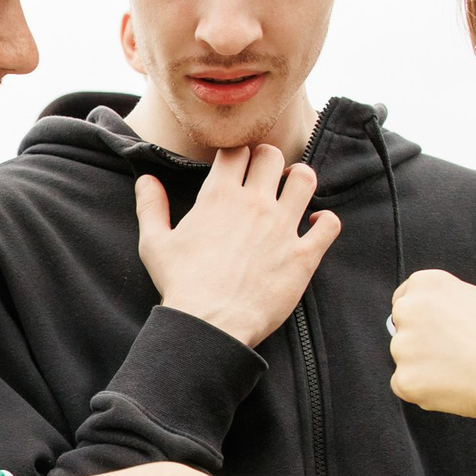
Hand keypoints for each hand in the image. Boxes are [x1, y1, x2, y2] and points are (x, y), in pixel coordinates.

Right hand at [135, 145, 339, 350]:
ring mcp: (283, 227)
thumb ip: (151, 207)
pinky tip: (315, 224)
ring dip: (300, 180)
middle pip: (272, 156)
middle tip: (264, 174)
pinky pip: (329, 224)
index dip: (236, 153)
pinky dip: (325, 221)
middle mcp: (255, 204)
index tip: (235, 165)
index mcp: (219, 196)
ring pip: (305, 179)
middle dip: (268, 160)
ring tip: (293, 190)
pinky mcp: (303, 254)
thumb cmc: (180, 285)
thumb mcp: (155, 244)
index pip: (236, 151)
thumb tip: (146, 180)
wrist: (210, 324)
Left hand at [388, 269, 475, 424]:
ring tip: (465, 371)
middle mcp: (408, 310)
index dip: (425, 318)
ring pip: (407, 360)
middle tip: (459, 354)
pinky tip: (458, 388)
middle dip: (423, 343)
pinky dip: (427, 392)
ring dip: (426, 368)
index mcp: (427, 284)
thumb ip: (455, 302)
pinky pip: (408, 387)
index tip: (441, 330)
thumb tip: (440, 313)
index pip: (406, 299)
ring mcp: (403, 347)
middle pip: (404, 331)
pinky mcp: (404, 381)